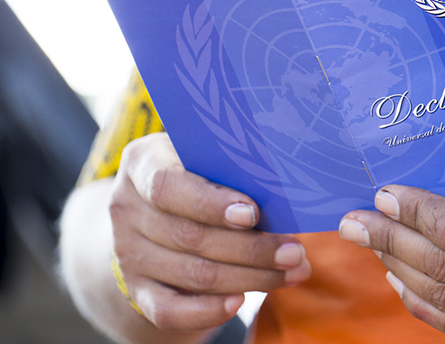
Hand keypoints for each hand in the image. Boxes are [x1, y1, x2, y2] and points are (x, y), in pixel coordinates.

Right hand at [108, 133, 311, 330]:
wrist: (157, 210)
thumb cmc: (200, 171)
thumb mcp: (208, 155)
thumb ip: (233, 166)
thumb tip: (286, 194)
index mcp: (142, 161)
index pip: (167, 185)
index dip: (210, 203)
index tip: (252, 213)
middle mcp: (127, 207)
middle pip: (191, 236)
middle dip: (251, 248)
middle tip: (294, 251)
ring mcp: (128, 252)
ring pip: (192, 274)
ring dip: (250, 277)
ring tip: (293, 271)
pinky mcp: (137, 289)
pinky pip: (168, 311)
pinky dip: (206, 311)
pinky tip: (241, 302)